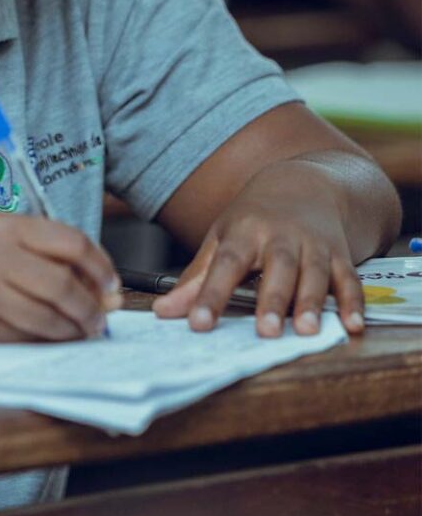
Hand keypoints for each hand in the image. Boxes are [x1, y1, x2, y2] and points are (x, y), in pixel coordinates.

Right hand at [0, 213, 121, 341]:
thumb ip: (37, 251)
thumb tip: (95, 284)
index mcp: (2, 224)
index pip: (70, 243)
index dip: (100, 267)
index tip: (112, 286)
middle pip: (62, 284)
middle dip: (91, 307)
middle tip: (102, 318)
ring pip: (45, 315)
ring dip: (73, 329)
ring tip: (83, 331)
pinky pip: (20, 335)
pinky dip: (44, 340)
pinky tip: (51, 337)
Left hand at [153, 167, 365, 336]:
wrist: (302, 183)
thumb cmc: (254, 219)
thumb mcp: (221, 239)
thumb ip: (196, 279)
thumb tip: (162, 311)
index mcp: (244, 232)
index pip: (225, 264)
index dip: (211, 294)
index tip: (198, 323)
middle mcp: (280, 236)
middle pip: (277, 268)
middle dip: (271, 300)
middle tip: (265, 331)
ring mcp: (313, 244)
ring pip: (315, 274)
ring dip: (312, 303)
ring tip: (306, 331)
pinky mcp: (340, 254)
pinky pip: (349, 279)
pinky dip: (353, 302)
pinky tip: (352, 324)